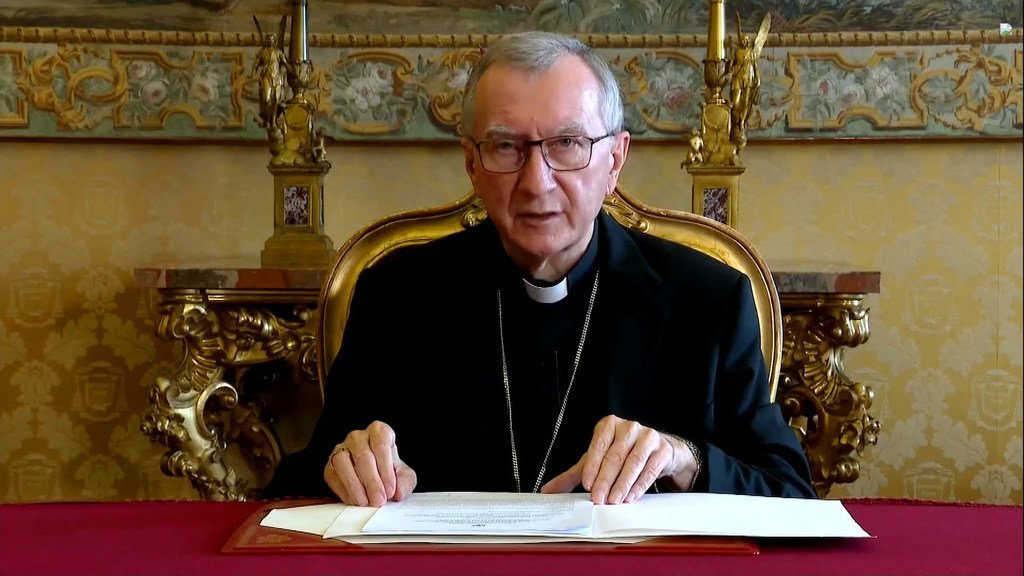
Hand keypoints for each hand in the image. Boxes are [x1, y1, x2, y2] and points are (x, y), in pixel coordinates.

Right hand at [323, 420, 416, 506]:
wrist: (374, 476)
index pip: (381, 445)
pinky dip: (343, 490)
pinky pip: (333, 475)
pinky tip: (354, 500)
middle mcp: (358, 436)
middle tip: (378, 500)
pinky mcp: (330, 464)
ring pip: (343, 462)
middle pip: (363, 456)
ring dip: (355, 485)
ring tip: (365, 502)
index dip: (386, 470)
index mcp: (379, 432)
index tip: (391, 490)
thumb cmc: (389, 471)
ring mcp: (341, 448)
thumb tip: (398, 492)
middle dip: (372, 482)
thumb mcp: (404, 476)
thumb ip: (405, 482)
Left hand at [540, 415, 693, 503]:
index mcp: (609, 425)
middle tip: (598, 499)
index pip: (598, 445)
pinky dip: (639, 485)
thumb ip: (574, 474)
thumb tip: (547, 490)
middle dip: (606, 480)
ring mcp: (648, 436)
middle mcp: (629, 427)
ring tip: (614, 501)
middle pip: (615, 456)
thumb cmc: (622, 453)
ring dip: (623, 484)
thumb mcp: (597, 460)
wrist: (658, 451)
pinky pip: (650, 469)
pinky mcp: (662, 450)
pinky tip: (631, 497)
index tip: (588, 485)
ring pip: (633, 463)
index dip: (592, 466)